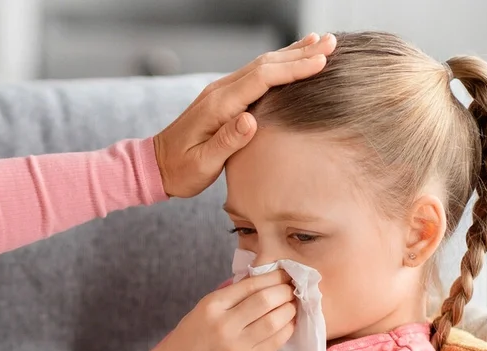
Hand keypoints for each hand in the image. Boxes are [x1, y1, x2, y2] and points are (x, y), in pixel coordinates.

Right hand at [138, 271, 297, 350]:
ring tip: (292, 304)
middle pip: (266, 300)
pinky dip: (287, 328)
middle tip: (292, 288)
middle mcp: (225, 323)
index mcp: (213, 305)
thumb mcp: (205, 307)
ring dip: (289, 309)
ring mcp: (237, 344)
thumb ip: (232, 295)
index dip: (274, 277)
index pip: (251, 284)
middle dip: (285, 291)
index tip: (286, 274)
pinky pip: (276, 341)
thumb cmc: (192, 335)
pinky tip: (288, 322)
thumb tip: (266, 281)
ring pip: (275, 320)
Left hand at [152, 33, 335, 197]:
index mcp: (218, 105)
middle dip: (300, 54)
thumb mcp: (202, 164)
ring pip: (262, 65)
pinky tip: (292, 60)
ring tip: (320, 43)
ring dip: (292, 54)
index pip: (262, 79)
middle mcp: (220, 92)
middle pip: (265, 65)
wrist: (155, 166)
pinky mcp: (223, 97)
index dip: (292, 69)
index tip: (320, 62)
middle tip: (331, 43)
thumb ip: (226, 142)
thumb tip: (251, 120)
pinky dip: (278, 64)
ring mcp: (221, 91)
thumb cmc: (179, 171)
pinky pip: (256, 75)